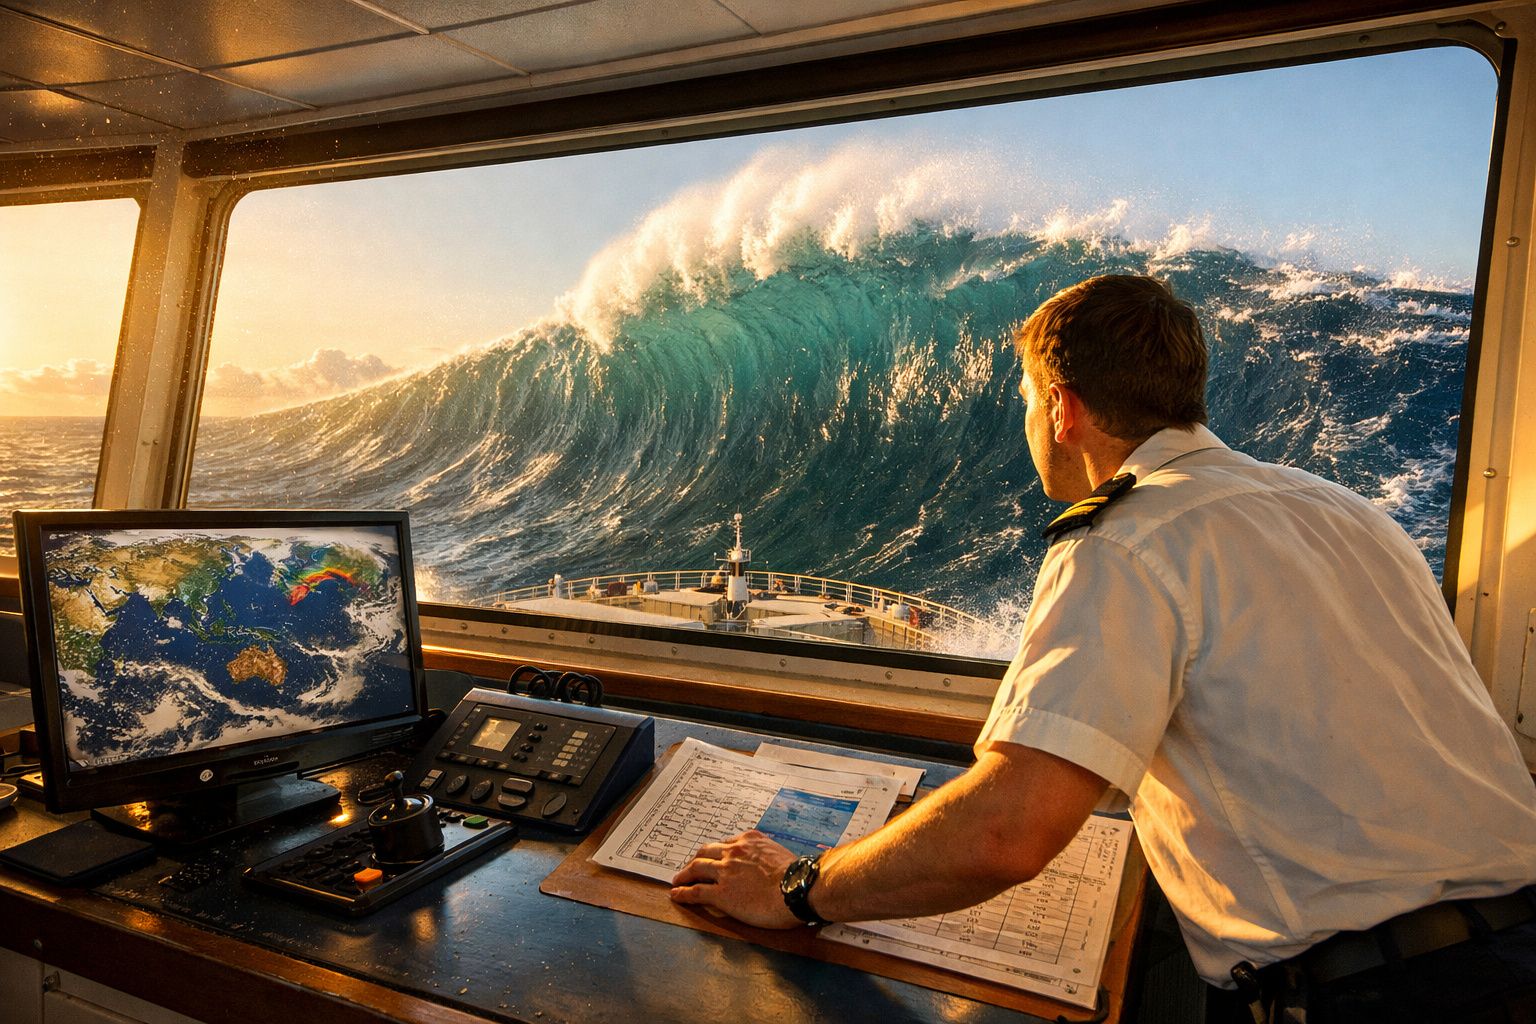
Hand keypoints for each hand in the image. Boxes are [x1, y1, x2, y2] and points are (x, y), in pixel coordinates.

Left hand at [669, 830, 803, 928]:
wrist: (798, 889)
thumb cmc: (798, 876)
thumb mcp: (781, 855)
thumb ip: (767, 857)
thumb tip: (768, 866)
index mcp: (749, 841)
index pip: (725, 844)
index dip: (715, 852)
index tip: (712, 857)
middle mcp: (734, 852)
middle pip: (706, 852)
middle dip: (696, 859)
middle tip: (690, 867)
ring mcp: (725, 872)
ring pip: (696, 868)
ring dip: (684, 874)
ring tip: (677, 880)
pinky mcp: (721, 893)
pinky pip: (696, 891)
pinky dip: (683, 892)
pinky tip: (676, 894)